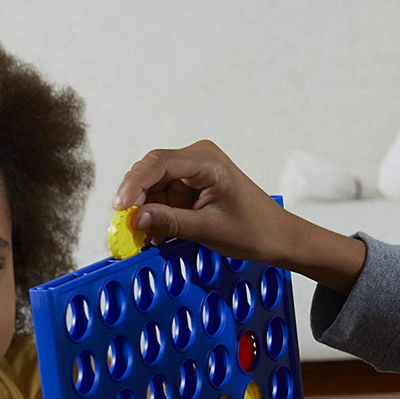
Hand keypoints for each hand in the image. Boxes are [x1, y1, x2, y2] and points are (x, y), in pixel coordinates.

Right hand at [113, 140, 366, 295]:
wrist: (279, 237)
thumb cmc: (254, 232)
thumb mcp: (208, 230)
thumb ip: (171, 222)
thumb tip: (136, 219)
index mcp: (206, 161)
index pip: (158, 163)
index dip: (134, 185)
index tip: (120, 209)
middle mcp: (197, 157)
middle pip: (152, 173)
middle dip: (137, 201)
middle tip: (124, 230)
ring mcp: (194, 170)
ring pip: (155, 187)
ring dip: (146, 212)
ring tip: (142, 240)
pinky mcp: (193, 185)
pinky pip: (166, 197)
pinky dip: (158, 215)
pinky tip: (156, 236)